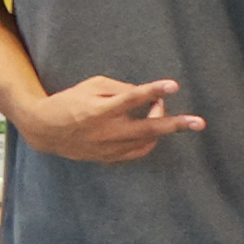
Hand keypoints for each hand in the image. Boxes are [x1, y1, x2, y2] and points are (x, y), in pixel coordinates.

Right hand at [15, 75, 203, 165]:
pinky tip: (149, 129)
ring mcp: (108, 148)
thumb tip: (146, 94)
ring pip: (147, 140)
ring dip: (160, 126)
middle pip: (148, 128)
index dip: (153, 91)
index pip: (131, 98)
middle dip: (176, 125)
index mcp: (100, 110)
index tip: (173, 85)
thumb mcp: (91, 86)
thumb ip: (120, 88)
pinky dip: (148, 140)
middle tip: (199, 123)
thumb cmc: (70, 101)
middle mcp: (106, 132)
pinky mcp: (109, 158)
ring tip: (157, 110)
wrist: (44, 130)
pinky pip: (139, 151)